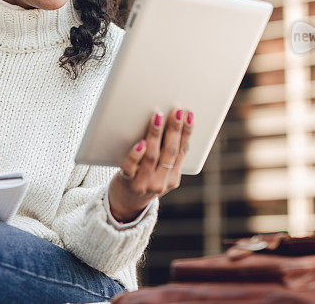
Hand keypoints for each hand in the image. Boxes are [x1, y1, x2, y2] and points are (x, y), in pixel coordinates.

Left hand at [107, 108, 192, 222]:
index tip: (189, 114)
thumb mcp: (161, 172)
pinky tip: (140, 142)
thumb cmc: (144, 179)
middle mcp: (160, 182)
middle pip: (169, 152)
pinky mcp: (127, 182)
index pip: (182, 151)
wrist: (125, 204)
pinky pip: (131, 167)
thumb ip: (166, 154)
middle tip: (177, 111)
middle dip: (174, 129)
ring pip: (152, 156)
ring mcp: (144, 183)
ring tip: (158, 117)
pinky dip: (136, 154)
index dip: (187, 132)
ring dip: (156, 135)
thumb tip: (173, 122)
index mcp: (173, 178)